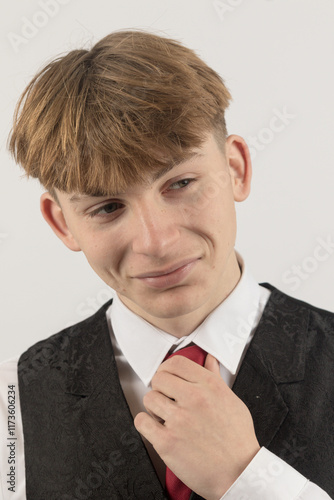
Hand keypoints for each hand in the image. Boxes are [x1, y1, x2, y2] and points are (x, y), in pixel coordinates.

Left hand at [134, 354, 259, 499]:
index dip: (167, 368)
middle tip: (166, 398)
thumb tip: (208, 359)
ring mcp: (179, 420)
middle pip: (159, 378)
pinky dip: (146, 424)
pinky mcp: (167, 442)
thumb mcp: (231, 400)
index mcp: (209, 386)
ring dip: (154, 407)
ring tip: (165, 416)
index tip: (167, 376)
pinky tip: (157, 428)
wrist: (239, 473)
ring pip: (149, 398)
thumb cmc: (237, 439)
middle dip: (160, 388)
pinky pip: (142, 421)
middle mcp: (194, 399)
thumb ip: (215, 377)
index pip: (176, 363)